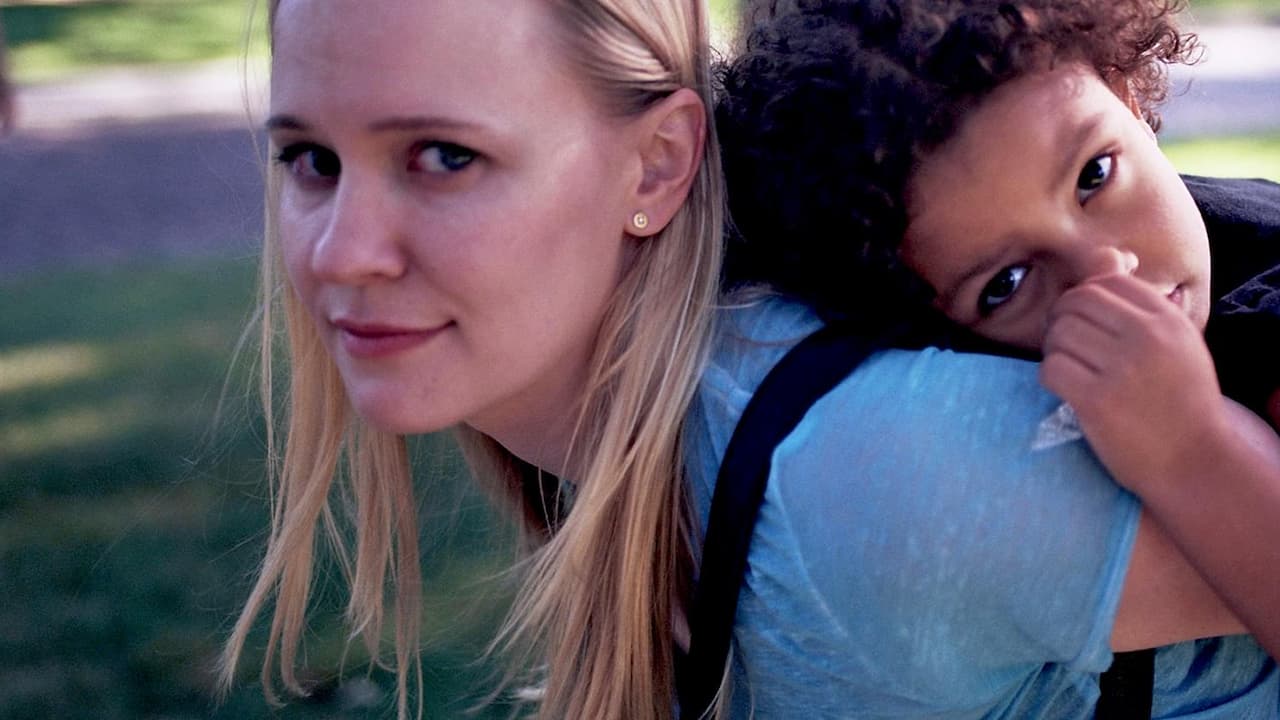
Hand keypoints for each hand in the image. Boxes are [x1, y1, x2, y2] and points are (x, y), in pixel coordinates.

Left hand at [1039, 273, 1224, 494]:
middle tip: (1069, 347)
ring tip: (1072, 370)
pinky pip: (1050, 369)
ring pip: (1058, 334)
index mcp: (1166, 317)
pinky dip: (1050, 378)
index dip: (1084, 300)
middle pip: (1075, 302)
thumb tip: (1103, 255)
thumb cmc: (1178, 399)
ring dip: (1055, 351)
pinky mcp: (1097, 400)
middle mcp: (1146, 336)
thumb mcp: (1171, 342)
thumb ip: (1135, 302)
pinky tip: (1067, 390)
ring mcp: (1122, 368)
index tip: (1087, 325)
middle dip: (1062, 321)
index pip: (1105, 281)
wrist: (1196, 460)